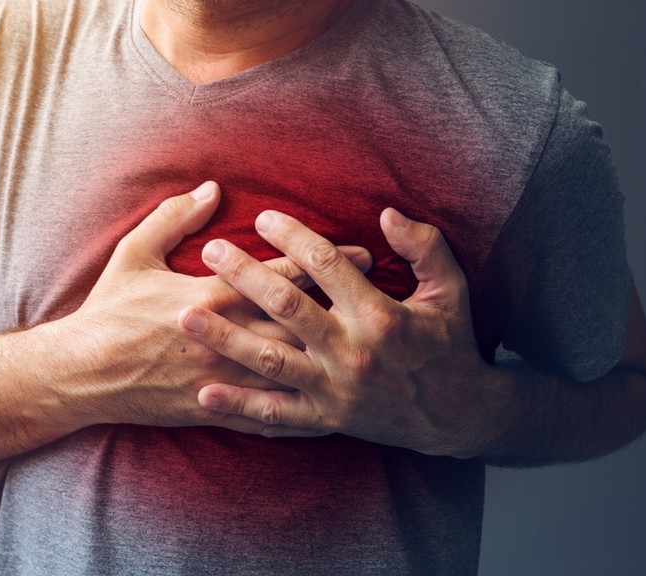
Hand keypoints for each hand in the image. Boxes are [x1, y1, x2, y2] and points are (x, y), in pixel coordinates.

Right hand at [64, 182, 373, 434]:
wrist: (82, 373)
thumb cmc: (108, 310)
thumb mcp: (134, 253)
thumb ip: (174, 217)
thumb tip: (212, 187)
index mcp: (209, 296)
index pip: (279, 274)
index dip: (322, 259)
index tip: (359, 251)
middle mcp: (224, 338)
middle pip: (298, 319)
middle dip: (343, 304)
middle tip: (382, 293)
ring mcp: (222, 378)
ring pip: (291, 369)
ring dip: (332, 355)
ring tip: (370, 345)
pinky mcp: (215, 408)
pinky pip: (267, 414)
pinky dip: (302, 411)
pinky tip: (333, 407)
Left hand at [178, 208, 502, 456]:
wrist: (459, 416)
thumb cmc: (451, 343)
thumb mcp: (451, 289)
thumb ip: (424, 246)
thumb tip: (386, 213)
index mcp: (380, 314)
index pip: (326, 265)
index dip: (291, 237)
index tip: (261, 217)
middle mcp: (353, 351)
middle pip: (286, 307)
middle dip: (244, 276)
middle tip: (210, 251)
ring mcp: (336, 389)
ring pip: (270, 360)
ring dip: (226, 337)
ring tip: (187, 316)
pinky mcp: (327, 418)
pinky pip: (277, 414)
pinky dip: (240, 406)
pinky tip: (205, 394)